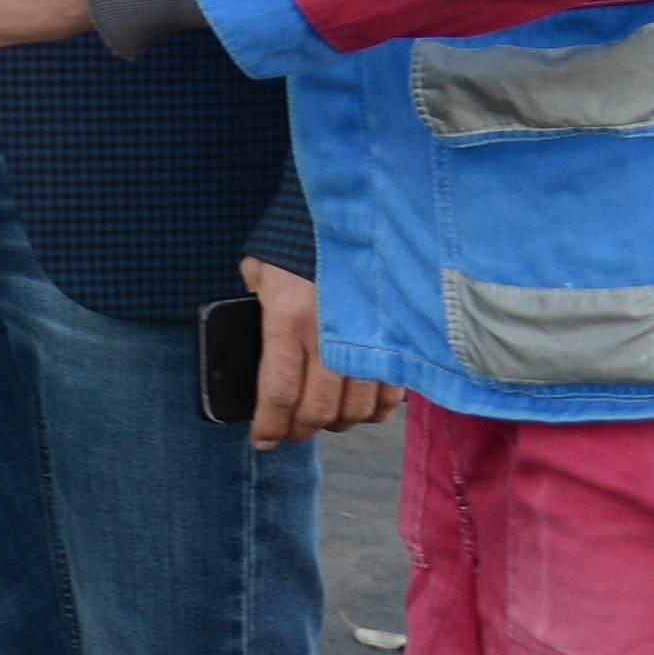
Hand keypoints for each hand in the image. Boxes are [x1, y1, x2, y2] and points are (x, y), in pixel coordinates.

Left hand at [241, 254, 398, 447]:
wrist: (356, 213)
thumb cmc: (297, 239)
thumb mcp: (260, 271)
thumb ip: (255, 309)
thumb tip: (255, 344)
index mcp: (288, 318)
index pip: (278, 392)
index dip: (269, 425)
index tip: (261, 440)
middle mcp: (330, 335)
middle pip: (320, 411)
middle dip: (301, 430)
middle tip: (291, 432)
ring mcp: (369, 339)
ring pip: (357, 409)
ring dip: (338, 424)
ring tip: (323, 420)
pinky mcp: (398, 338)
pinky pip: (390, 393)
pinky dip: (374, 410)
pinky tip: (359, 407)